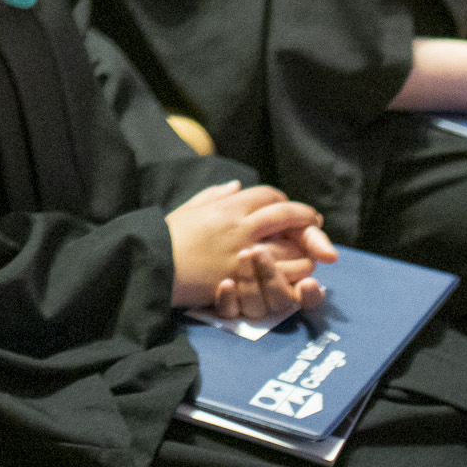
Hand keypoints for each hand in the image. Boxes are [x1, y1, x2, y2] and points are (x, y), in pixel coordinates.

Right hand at [163, 181, 329, 319]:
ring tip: (310, 252)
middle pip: (286, 216)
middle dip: (305, 218)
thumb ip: (216, 194)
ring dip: (305, 248)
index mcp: (228, 207)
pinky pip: (281, 277)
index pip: (269, 196)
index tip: (289, 208)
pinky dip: (295, 274)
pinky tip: (297, 275)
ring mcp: (245, 254)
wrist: (153, 265)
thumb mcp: (189, 207)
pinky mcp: (246, 280)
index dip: (284, 200)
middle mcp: (241, 227)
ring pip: (291, 247)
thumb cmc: (167, 235)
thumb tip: (237, 186)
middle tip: (314, 222)